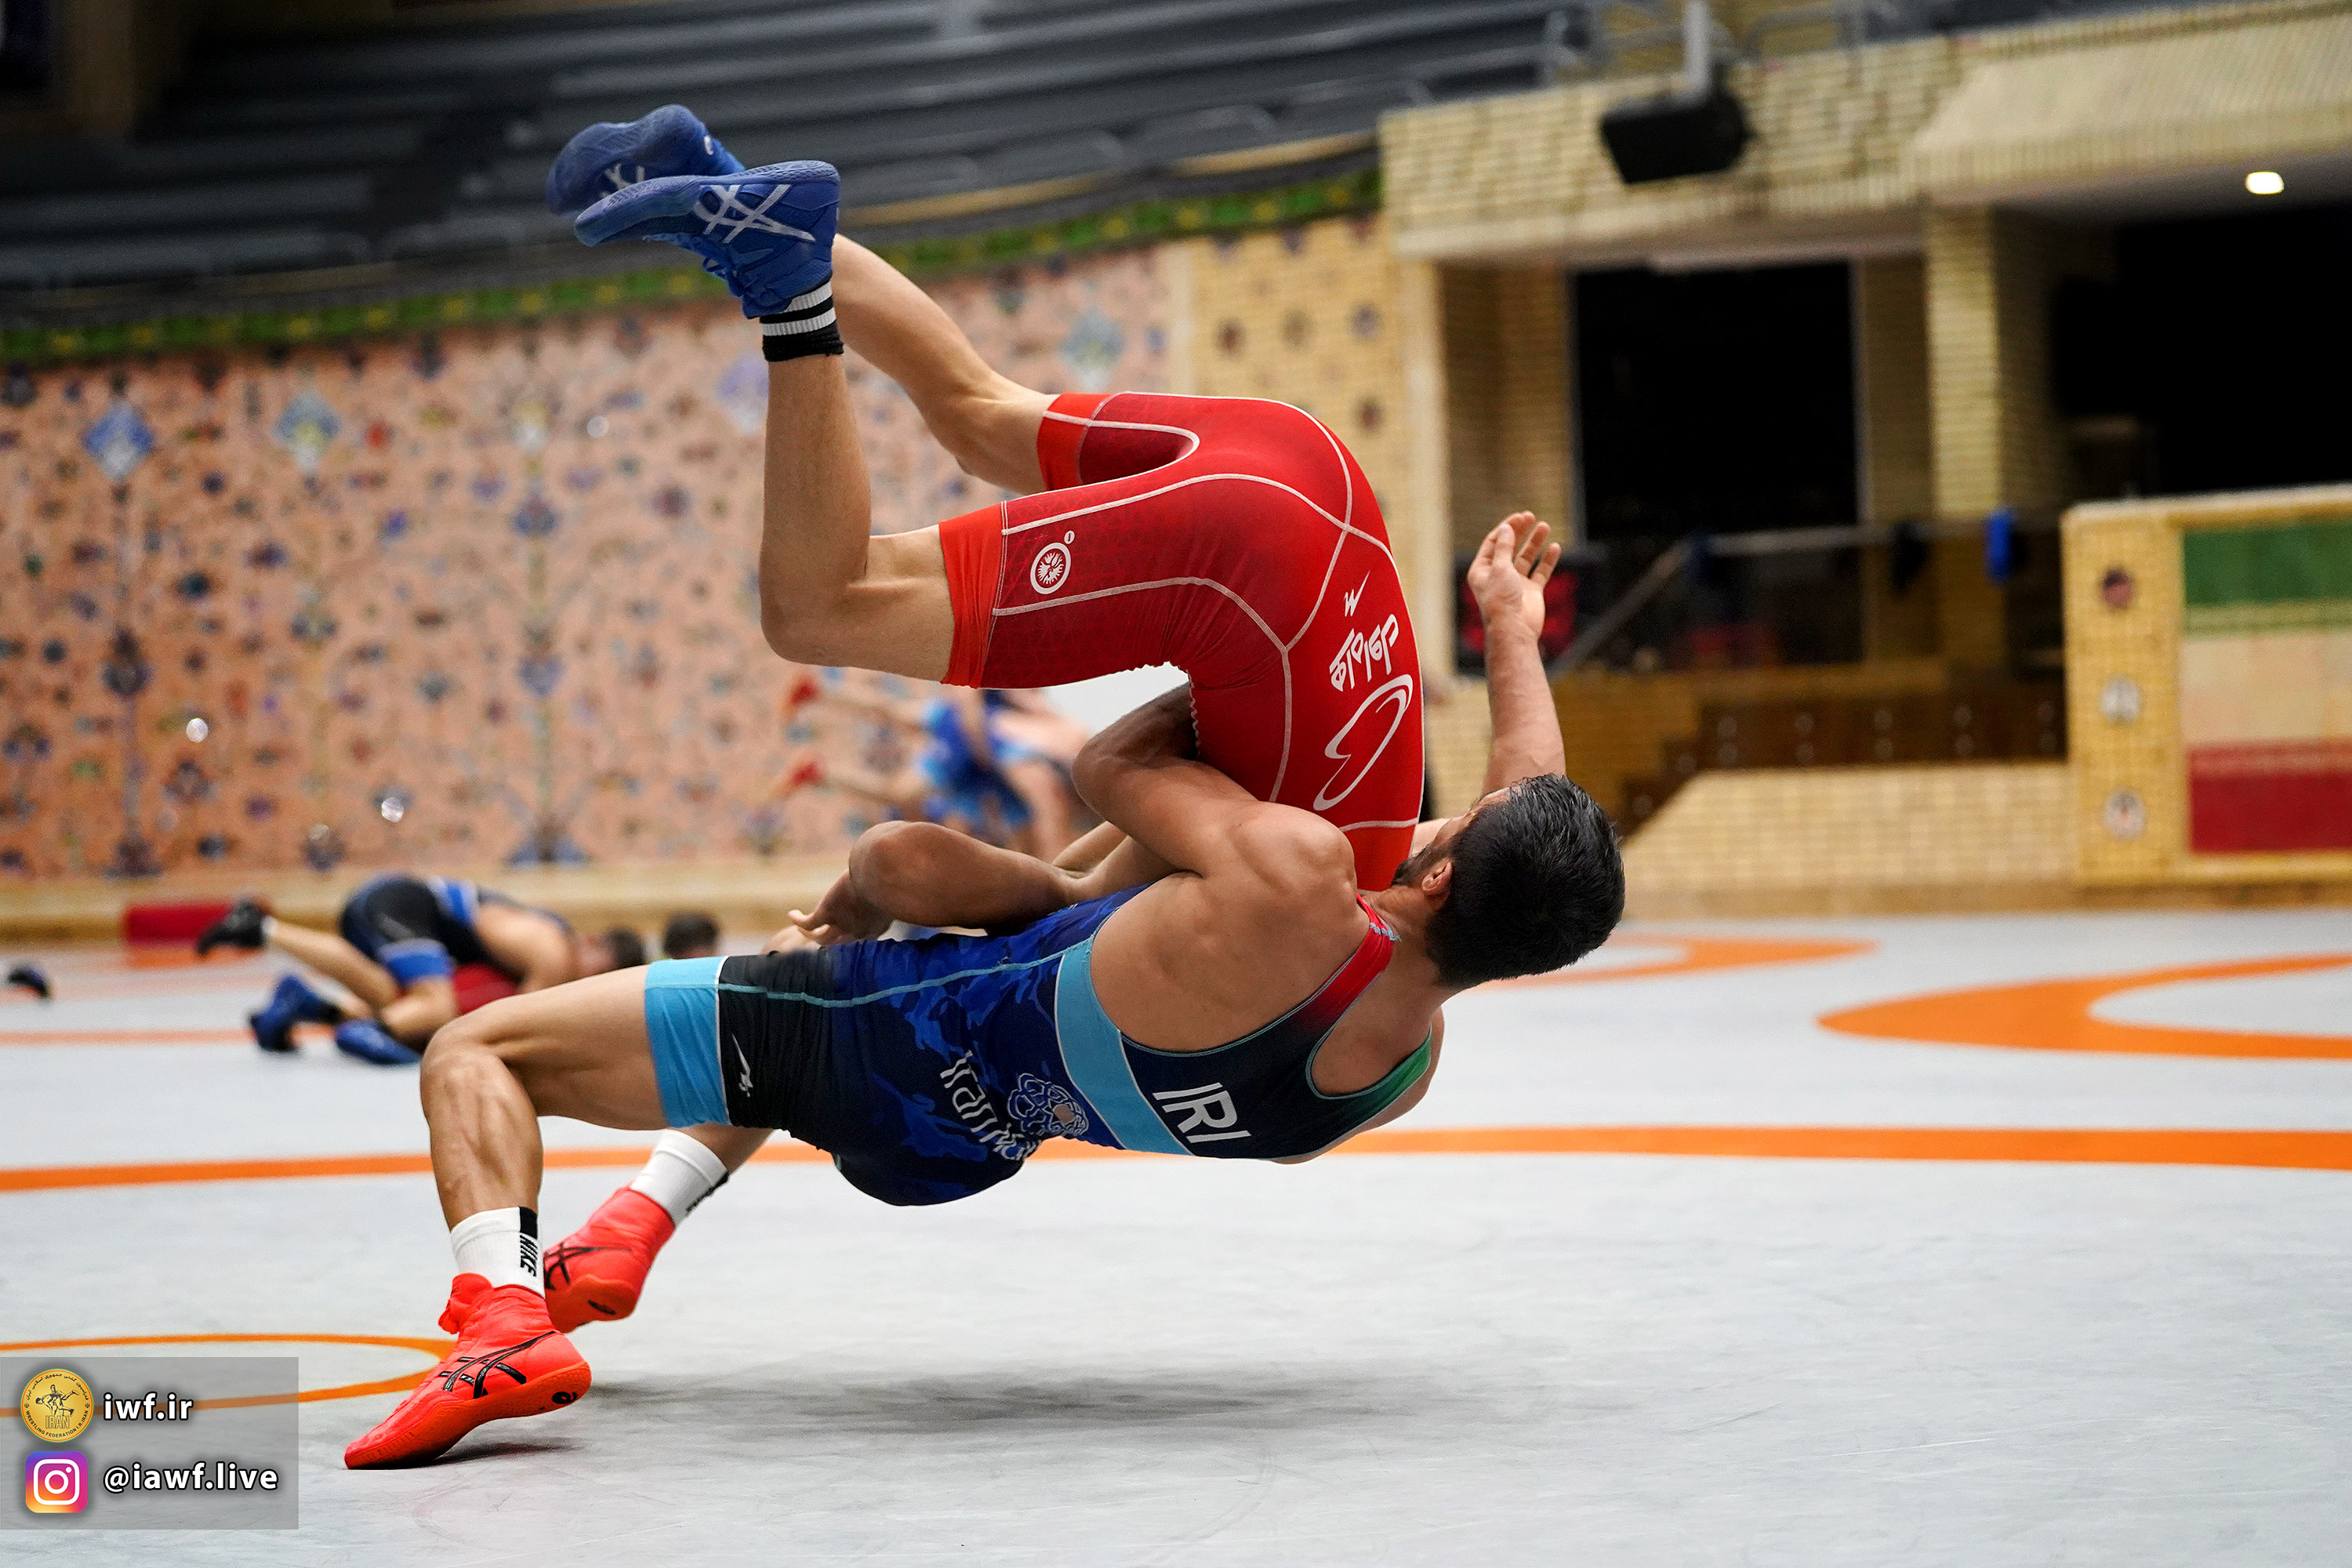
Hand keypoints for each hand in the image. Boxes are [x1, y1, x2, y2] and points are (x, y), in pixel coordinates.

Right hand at [782, 870, 889, 946]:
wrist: (883, 875)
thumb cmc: (892, 878)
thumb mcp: (894, 890)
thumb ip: (891, 893)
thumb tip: (894, 882)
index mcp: (876, 928)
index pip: (860, 937)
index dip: (851, 934)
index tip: (847, 925)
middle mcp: (858, 932)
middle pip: (839, 942)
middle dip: (831, 939)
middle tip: (821, 932)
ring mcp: (841, 924)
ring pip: (820, 938)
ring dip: (810, 934)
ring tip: (802, 928)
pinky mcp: (827, 913)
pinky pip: (808, 924)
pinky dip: (799, 920)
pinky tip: (793, 914)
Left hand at [1466, 513, 1559, 642]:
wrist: (1514, 628)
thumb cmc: (1501, 599)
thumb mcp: (1499, 567)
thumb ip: (1504, 547)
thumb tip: (1505, 528)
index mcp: (1482, 570)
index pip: (1493, 543)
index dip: (1505, 528)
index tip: (1519, 517)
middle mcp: (1498, 575)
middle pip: (1510, 547)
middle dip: (1520, 531)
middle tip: (1531, 517)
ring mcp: (1515, 583)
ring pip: (1526, 557)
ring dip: (1535, 542)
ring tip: (1545, 526)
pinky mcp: (1531, 591)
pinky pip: (1540, 572)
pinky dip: (1547, 560)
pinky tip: (1554, 547)